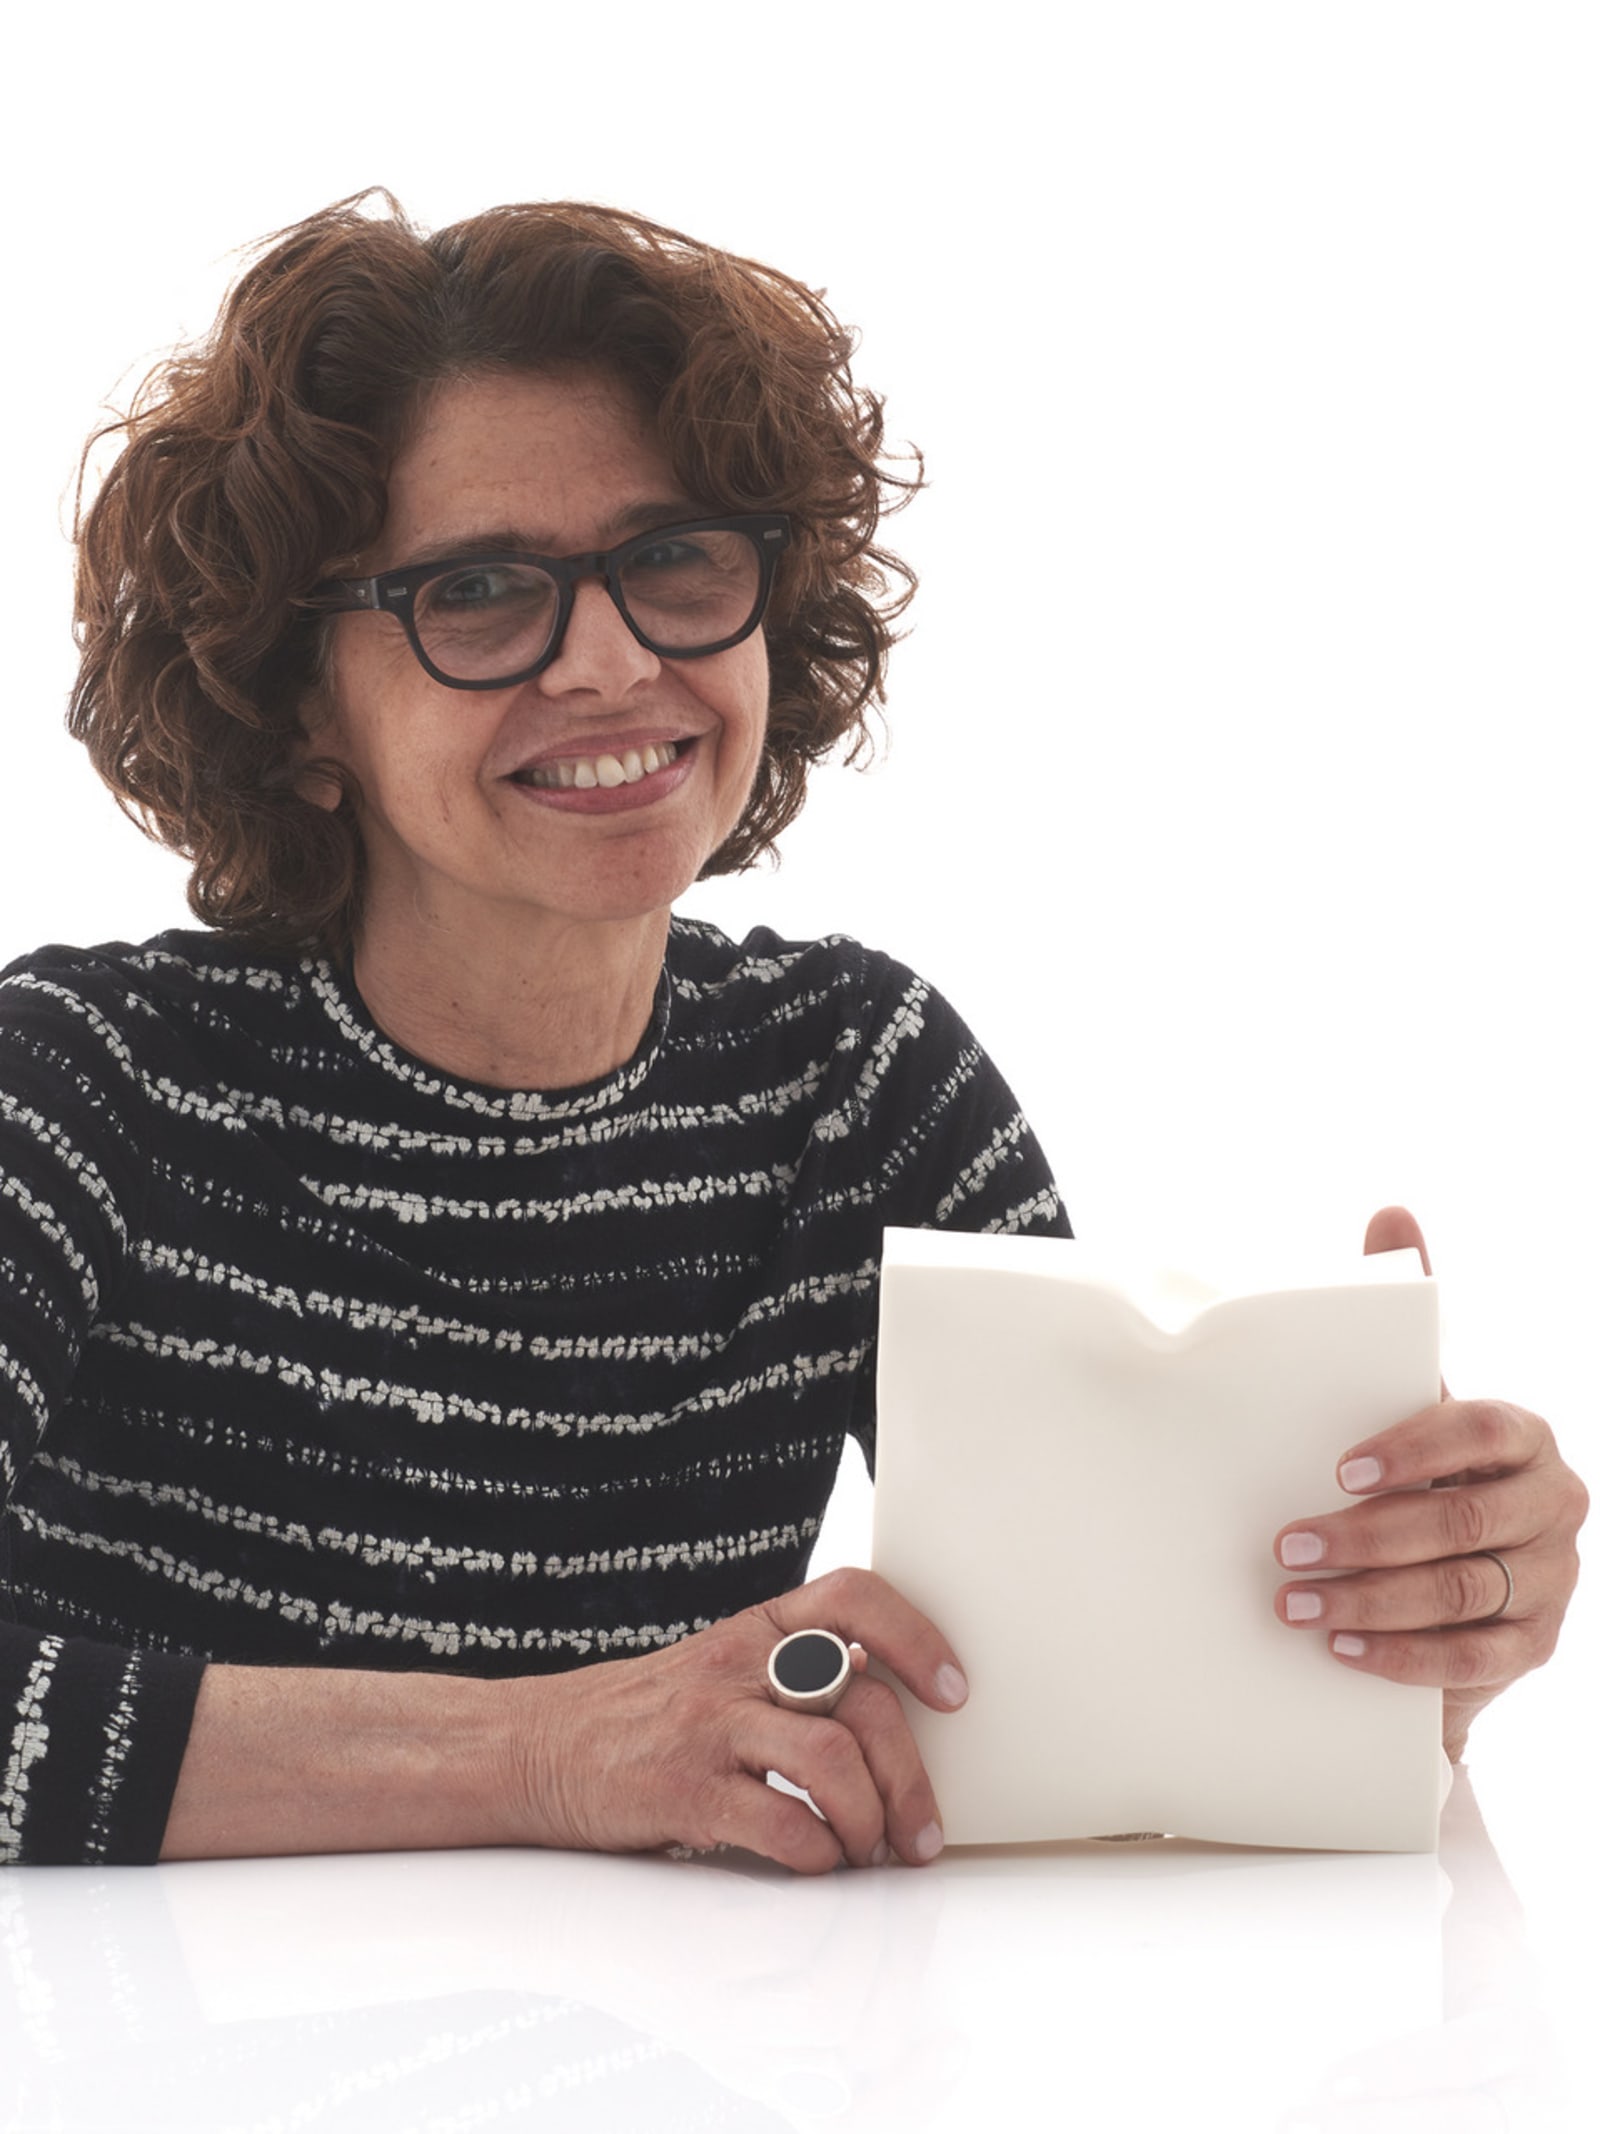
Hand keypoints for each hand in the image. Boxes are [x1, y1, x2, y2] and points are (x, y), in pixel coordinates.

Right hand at [503, 1566, 967, 1874]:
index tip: (954, 1690)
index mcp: (755, 1628)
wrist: (534, 1749)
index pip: (852, 1597)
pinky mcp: (684, 1791)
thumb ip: (793, 1677)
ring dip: (870, 1821)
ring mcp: (710, 1726)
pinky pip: (781, 1823)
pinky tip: (813, 1865)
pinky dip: (817, 1856)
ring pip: (833, 1760)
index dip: (916, 1636)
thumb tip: (889, 1710)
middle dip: (911, 1776)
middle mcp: (738, 1666)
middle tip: (922, 1832)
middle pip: (864, 1701)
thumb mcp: (720, 1671)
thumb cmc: (644, 1719)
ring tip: (868, 1853)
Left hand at [1273, 1206, 1588, 1758]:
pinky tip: (1339, 1650)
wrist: (1437, 1587)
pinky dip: (1400, 1656)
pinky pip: (1471, 1659)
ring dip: (1368, 1600)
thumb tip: (1393, 1210)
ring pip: (1460, 1591)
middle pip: (1463, 1519)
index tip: (1337, 1469)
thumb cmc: (1410, 1476)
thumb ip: (1401, 1317)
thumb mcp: (1403, 1405)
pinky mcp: (1534, 1647)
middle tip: (1285, 1545)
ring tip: (1292, 1602)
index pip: (1480, 1429)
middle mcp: (1553, 1503)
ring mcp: (1552, 1579)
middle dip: (1367, 1536)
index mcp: (1522, 1434)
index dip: (1413, 1449)